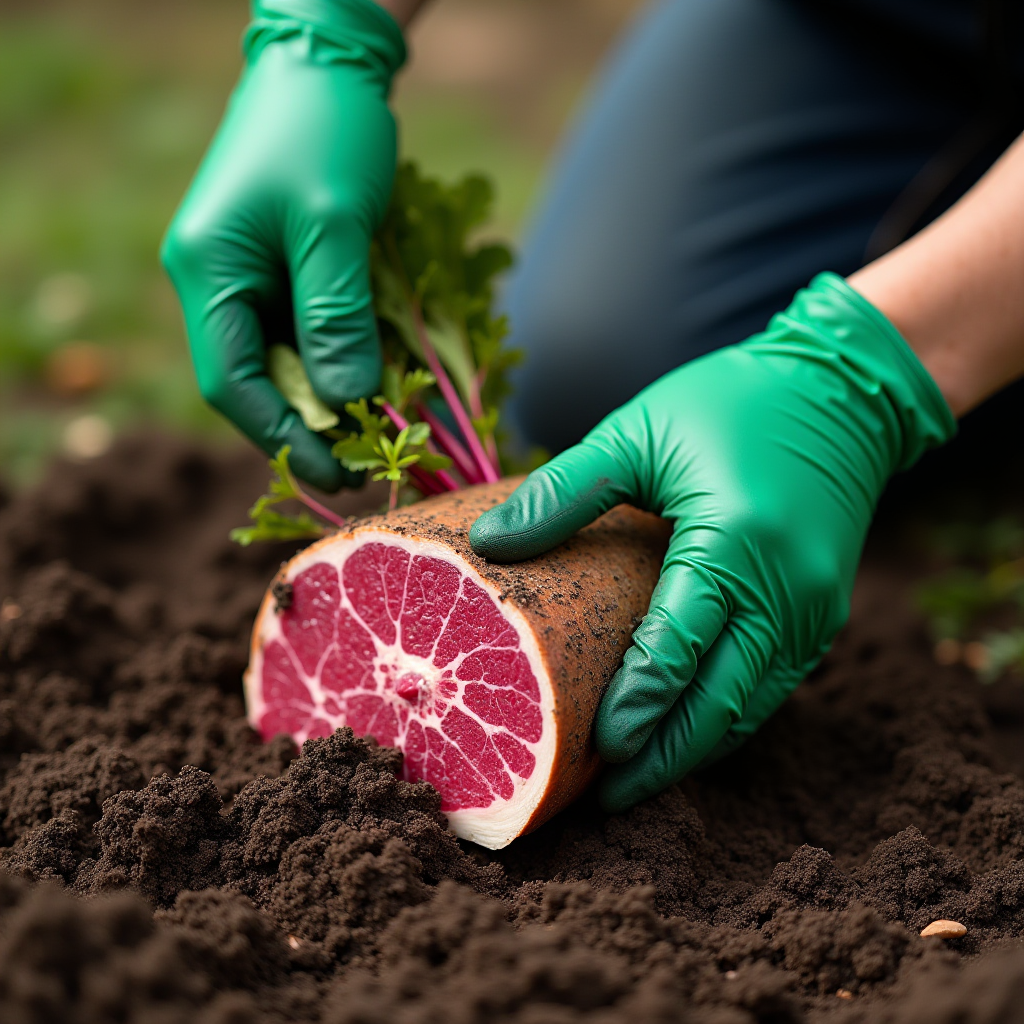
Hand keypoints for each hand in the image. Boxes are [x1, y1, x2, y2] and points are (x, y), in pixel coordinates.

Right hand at [161, 0, 404, 490]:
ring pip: (288, 362)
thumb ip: (336, 321)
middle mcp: (218, 281)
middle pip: (259, 381)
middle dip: (314, 424)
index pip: (232, 383)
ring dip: (335, 396)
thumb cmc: (325, 130)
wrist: (329, 61)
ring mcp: (250, 276)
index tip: (339, 475)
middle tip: (371, 460)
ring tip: (386, 429)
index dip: (284, 437)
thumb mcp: (333, 227)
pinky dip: (345, 360)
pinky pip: (309, 332)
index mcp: (208, 271)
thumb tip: (348, 405)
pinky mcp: (284, 269)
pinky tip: (384, 381)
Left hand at [471, 274, 953, 810]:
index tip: (596, 751)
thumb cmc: (729, 404)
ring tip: (639, 776)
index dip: (637, 707)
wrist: (839, 391)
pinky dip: (727, 716)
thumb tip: (490, 545)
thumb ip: (566, 491)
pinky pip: (771, 684)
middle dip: (666, 756)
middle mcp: (784, 590)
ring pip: (750, 705)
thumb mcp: (639, 432)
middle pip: (720, 702)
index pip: (678, 649)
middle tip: (610, 796)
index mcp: (736, 543)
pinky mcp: (821, 612)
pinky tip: (686, 731)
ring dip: (696, 747)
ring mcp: (812, 608)